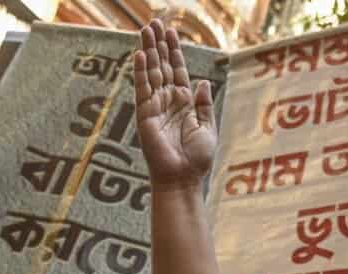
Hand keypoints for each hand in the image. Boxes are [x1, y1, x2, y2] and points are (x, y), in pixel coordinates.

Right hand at [133, 20, 216, 189]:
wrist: (183, 178)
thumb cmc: (197, 159)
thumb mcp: (207, 127)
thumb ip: (204, 104)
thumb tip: (202, 81)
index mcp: (183, 103)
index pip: (177, 70)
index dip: (174, 51)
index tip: (171, 31)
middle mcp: (167, 101)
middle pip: (162, 66)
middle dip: (158, 44)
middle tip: (154, 21)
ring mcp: (155, 107)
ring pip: (151, 73)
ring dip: (148, 51)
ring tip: (146, 29)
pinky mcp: (145, 115)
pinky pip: (142, 89)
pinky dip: (140, 72)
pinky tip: (139, 55)